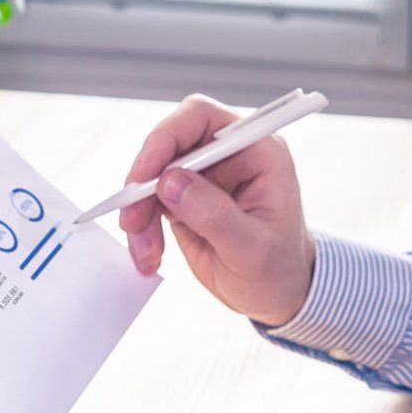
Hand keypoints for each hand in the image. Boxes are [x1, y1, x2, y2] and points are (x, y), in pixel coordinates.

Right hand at [119, 94, 315, 325]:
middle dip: (145, 182)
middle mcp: (229, 154)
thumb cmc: (279, 269)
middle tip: (132, 221)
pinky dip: (142, 226)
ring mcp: (205, 175)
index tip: (145, 175)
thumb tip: (170, 182)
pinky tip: (149, 255)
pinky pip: (150, 201)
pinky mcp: (185, 196)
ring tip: (146, 252)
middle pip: (169, 143)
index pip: (203, 118)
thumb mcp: (253, 250)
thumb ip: (214, 214)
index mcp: (257, 151)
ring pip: (153, 175)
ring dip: (140, 211)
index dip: (167, 137)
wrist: (277, 295)